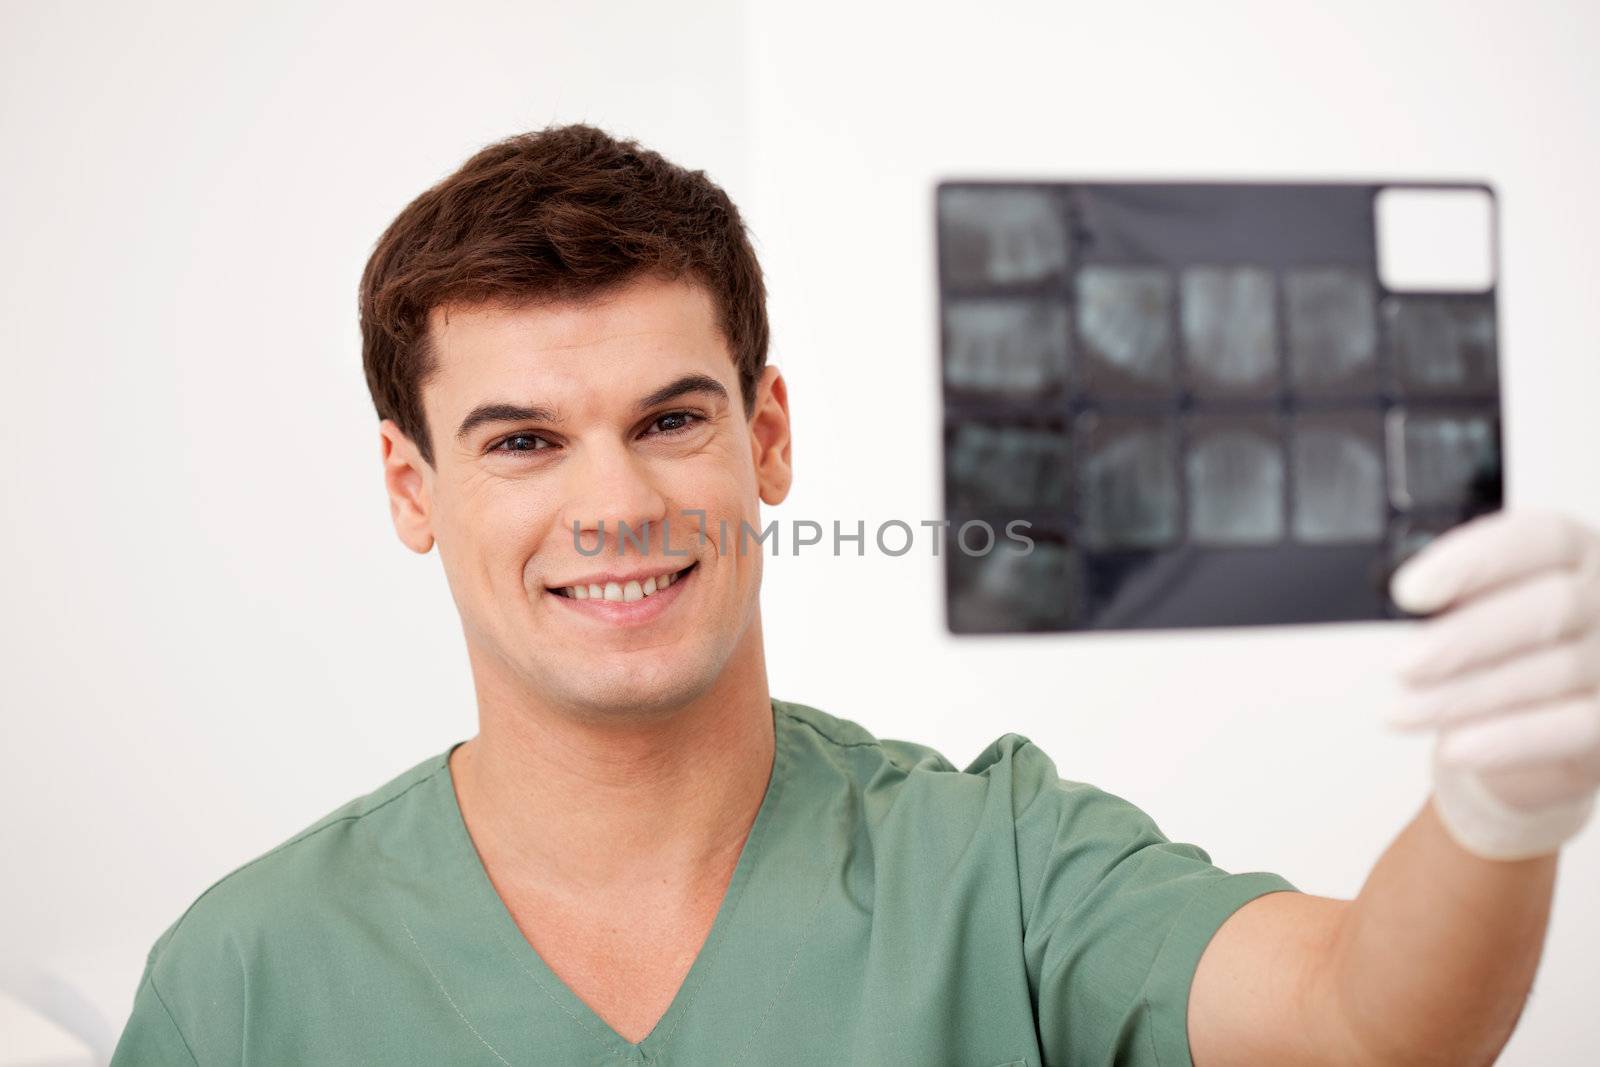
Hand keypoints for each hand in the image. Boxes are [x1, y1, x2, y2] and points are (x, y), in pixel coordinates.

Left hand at [1387, 509, 1599, 860]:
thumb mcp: (1480, 601)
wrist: (1543, 714)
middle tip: (1404, 665)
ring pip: (1555, 672)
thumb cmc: (1504, 642)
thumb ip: (1454, 592)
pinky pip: (1571, 728)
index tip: (1409, 592)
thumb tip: (1400, 601)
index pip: (1539, 539)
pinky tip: (1454, 746)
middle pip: (1551, 607)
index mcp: (1574, 551)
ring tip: (1406, 711)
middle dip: (1467, 639)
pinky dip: (1507, 739)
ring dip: (1468, 696)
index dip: (1473, 562)